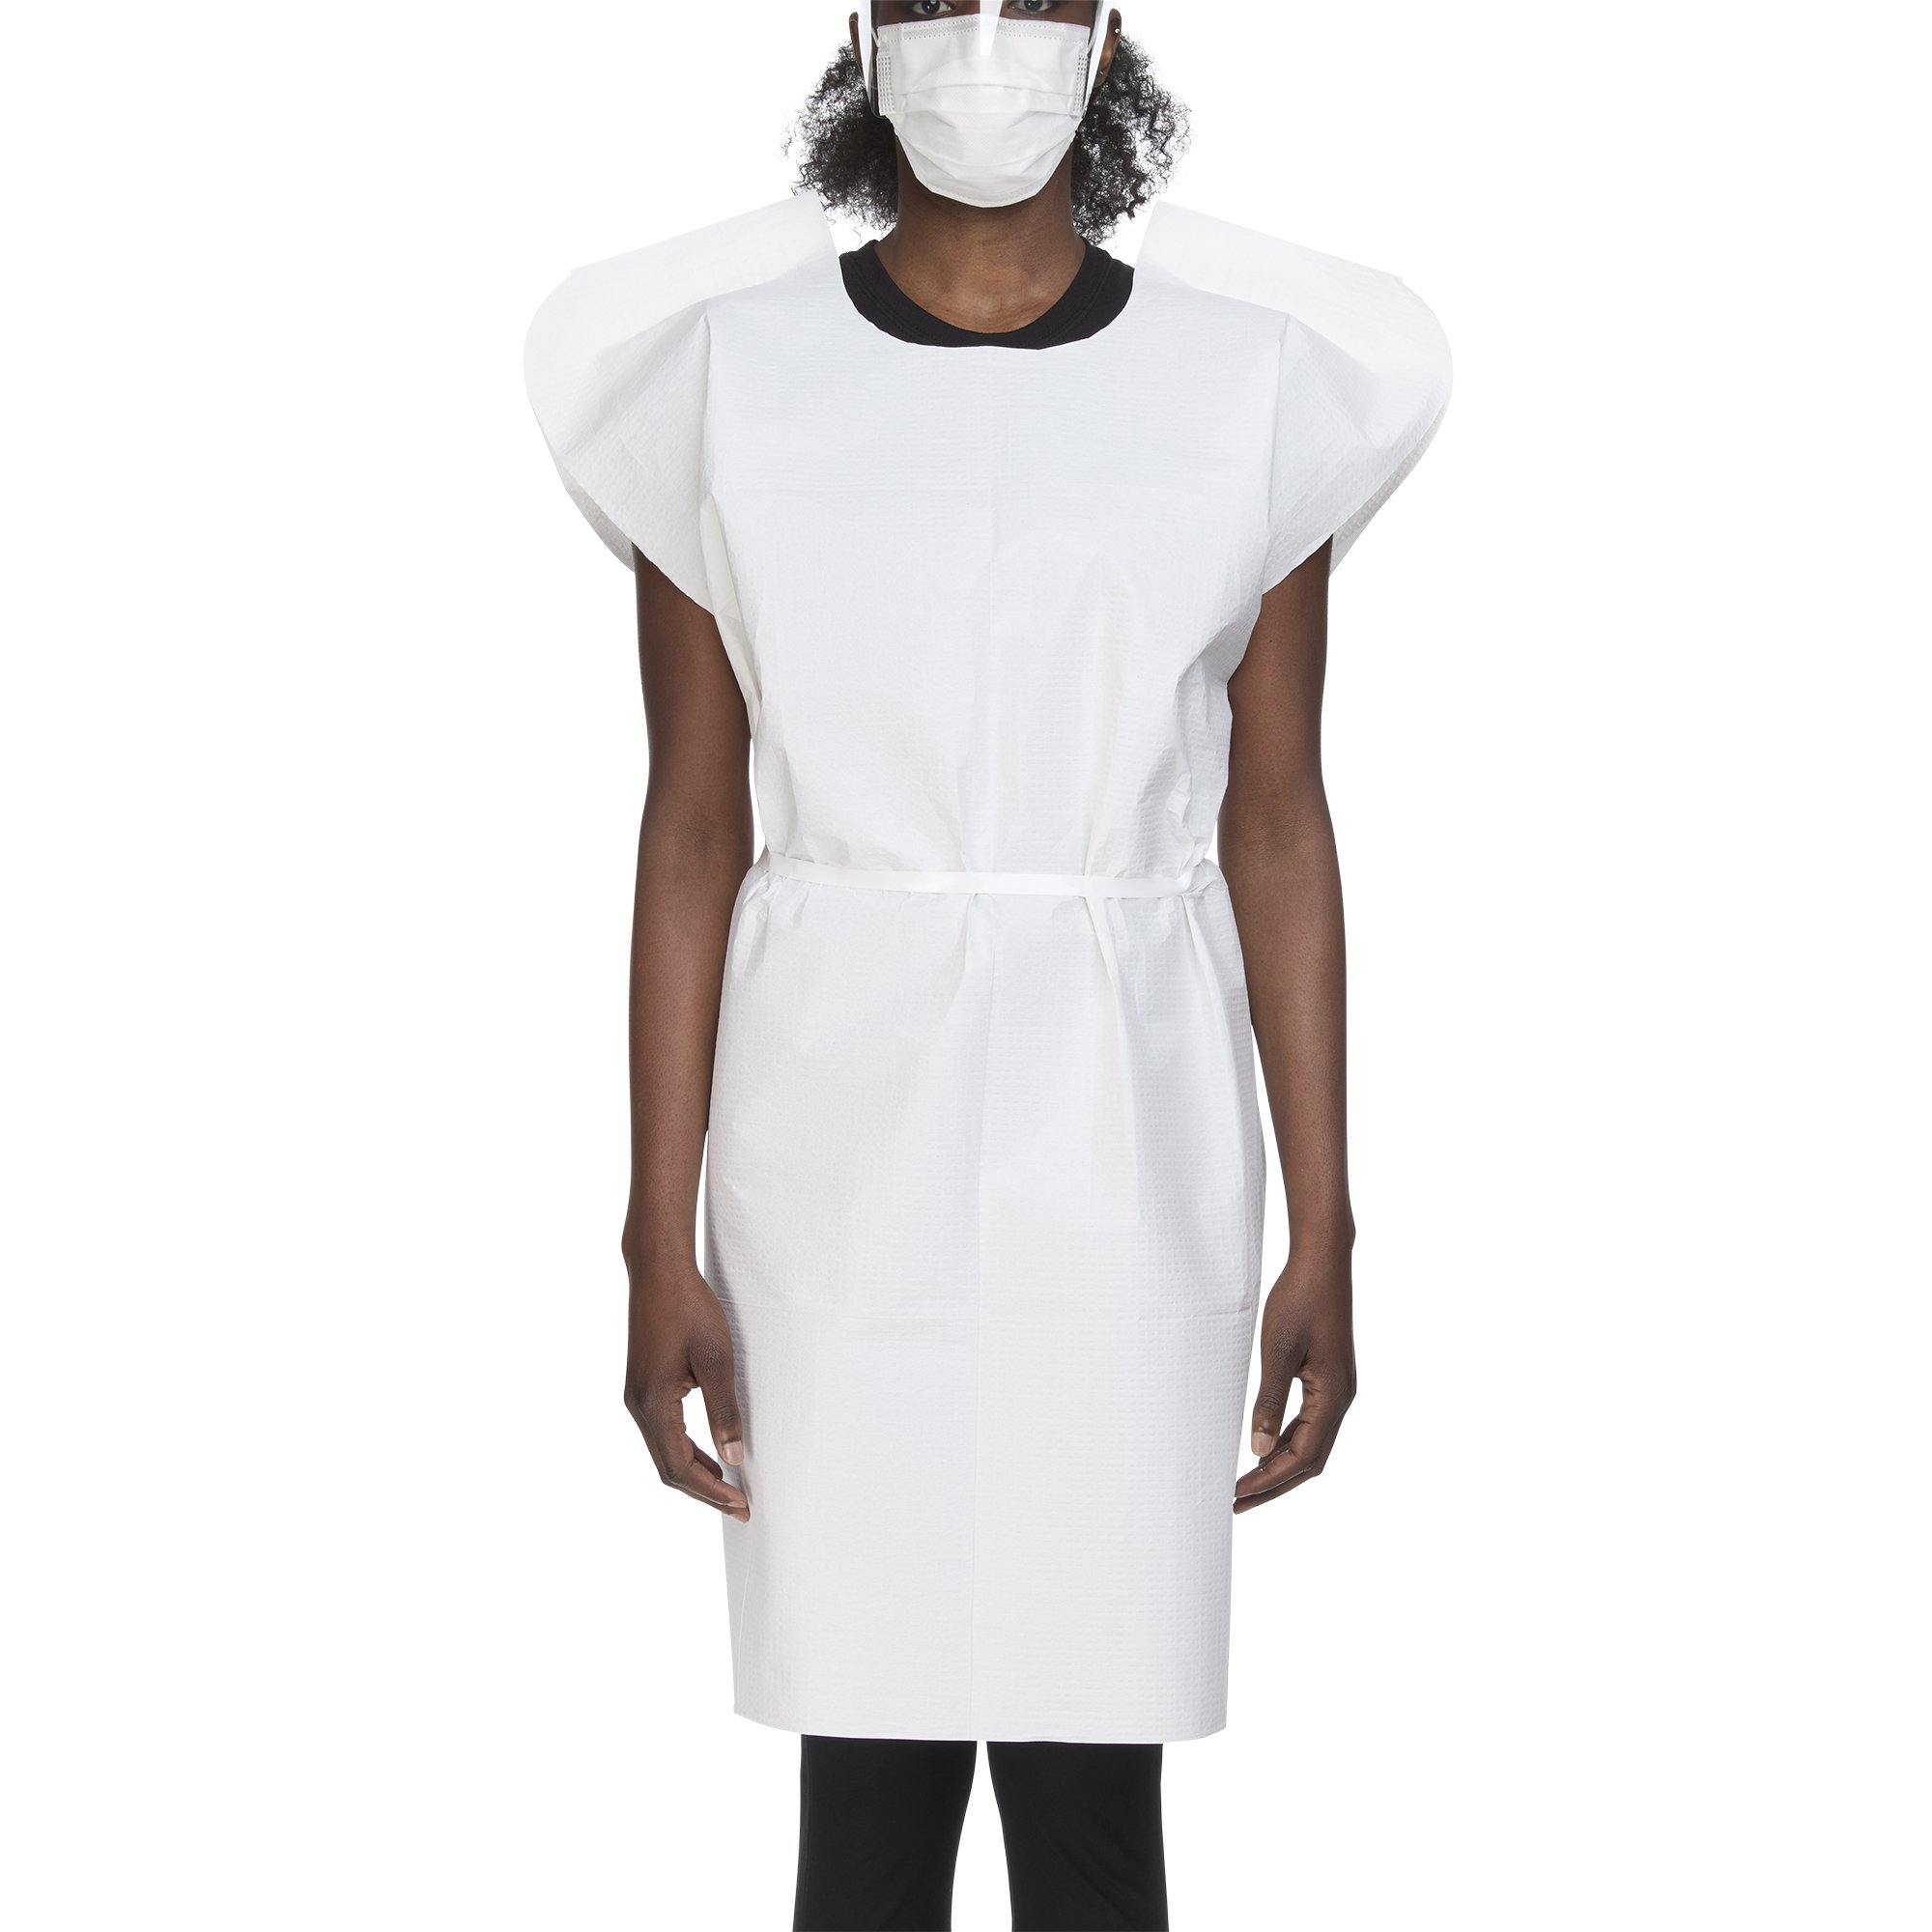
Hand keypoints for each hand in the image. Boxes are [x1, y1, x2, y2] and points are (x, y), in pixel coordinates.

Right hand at [622, 1259, 749, 1520]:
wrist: (658, 1272)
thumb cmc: (689, 1309)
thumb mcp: (715, 1360)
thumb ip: (724, 1410)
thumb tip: (734, 1457)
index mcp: (652, 1405)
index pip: (680, 1468)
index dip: (712, 1492)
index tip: (741, 1505)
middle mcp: (638, 1407)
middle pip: (668, 1468)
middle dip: (705, 1491)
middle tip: (740, 1507)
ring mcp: (637, 1397)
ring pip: (664, 1452)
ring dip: (696, 1473)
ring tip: (729, 1488)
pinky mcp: (643, 1387)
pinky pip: (663, 1433)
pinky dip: (686, 1451)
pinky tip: (709, 1453)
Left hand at [1234, 1249, 1355, 1513]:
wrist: (1322, 1261)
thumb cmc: (1299, 1299)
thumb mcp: (1277, 1351)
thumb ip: (1269, 1401)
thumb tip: (1256, 1449)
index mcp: (1333, 1397)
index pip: (1301, 1457)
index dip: (1268, 1481)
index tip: (1236, 1495)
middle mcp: (1341, 1399)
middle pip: (1310, 1460)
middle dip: (1274, 1484)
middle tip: (1236, 1502)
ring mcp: (1337, 1390)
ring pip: (1311, 1444)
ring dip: (1279, 1466)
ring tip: (1245, 1483)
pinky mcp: (1329, 1379)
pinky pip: (1310, 1424)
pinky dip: (1287, 1442)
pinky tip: (1263, 1445)